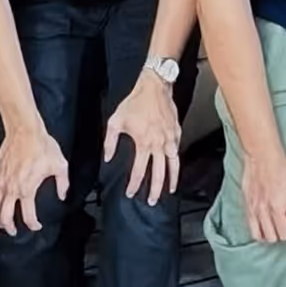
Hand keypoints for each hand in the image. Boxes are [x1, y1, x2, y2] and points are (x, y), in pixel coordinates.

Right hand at [0, 123, 69, 235]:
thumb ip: (63, 183)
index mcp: (27, 189)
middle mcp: (12, 188)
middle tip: (13, 231)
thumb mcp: (59, 164)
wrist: (25, 130)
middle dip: (8, 227)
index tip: (36, 225)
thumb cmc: (40, 145)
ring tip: (1, 222)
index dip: (32, 224)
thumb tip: (62, 194)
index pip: (27, 215)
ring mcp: (2, 181)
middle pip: (5, 216)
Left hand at [104, 71, 180, 204]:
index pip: (139, 171)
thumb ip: (110, 142)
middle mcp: (159, 144)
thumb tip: (107, 159)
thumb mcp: (116, 120)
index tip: (131, 193)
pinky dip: (177, 162)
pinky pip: (177, 151)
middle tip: (152, 201)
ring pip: (173, 165)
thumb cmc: (135, 102)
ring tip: (169, 190)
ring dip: (171, 180)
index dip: (135, 185)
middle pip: (159, 174)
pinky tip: (174, 167)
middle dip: (155, 190)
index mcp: (144, 143)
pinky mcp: (177, 132)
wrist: (155, 85)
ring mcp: (170, 138)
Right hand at [241, 150, 285, 244]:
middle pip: (285, 236)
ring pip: (271, 238)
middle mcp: (275, 208)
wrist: (263, 157)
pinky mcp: (250, 210)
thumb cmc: (283, 168)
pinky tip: (267, 227)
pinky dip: (262, 234)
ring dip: (276, 233)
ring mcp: (261, 211)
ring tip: (278, 224)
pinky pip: (256, 234)